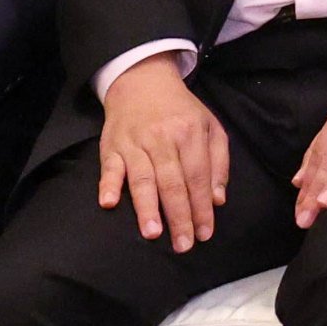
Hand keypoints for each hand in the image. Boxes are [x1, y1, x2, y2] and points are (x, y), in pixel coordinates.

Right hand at [98, 57, 234, 248]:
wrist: (142, 81)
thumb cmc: (180, 111)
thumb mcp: (210, 127)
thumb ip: (218, 162)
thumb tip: (217, 198)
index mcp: (190, 133)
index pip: (198, 177)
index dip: (201, 207)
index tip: (205, 233)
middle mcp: (162, 138)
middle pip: (172, 182)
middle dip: (179, 215)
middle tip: (183, 244)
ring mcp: (135, 142)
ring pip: (142, 178)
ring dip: (146, 206)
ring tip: (153, 232)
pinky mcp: (111, 145)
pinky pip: (109, 167)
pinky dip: (108, 184)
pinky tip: (109, 203)